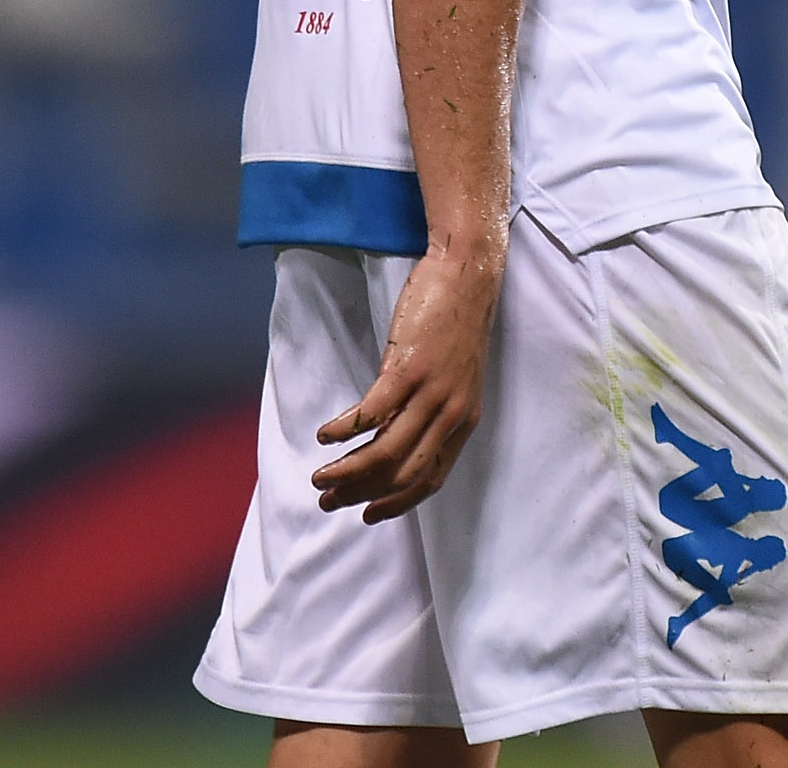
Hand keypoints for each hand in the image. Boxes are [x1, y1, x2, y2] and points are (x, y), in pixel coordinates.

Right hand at [310, 244, 503, 522]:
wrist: (467, 274)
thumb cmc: (456, 322)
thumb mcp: (454, 377)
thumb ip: (432, 409)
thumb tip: (394, 432)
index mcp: (464, 420)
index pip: (429, 479)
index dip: (397, 503)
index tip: (368, 513)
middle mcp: (451, 413)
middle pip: (401, 473)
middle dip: (361, 494)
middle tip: (329, 500)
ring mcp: (431, 392)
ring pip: (384, 453)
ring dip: (347, 472)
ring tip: (320, 478)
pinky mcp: (408, 369)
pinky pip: (370, 414)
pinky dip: (343, 430)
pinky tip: (325, 435)